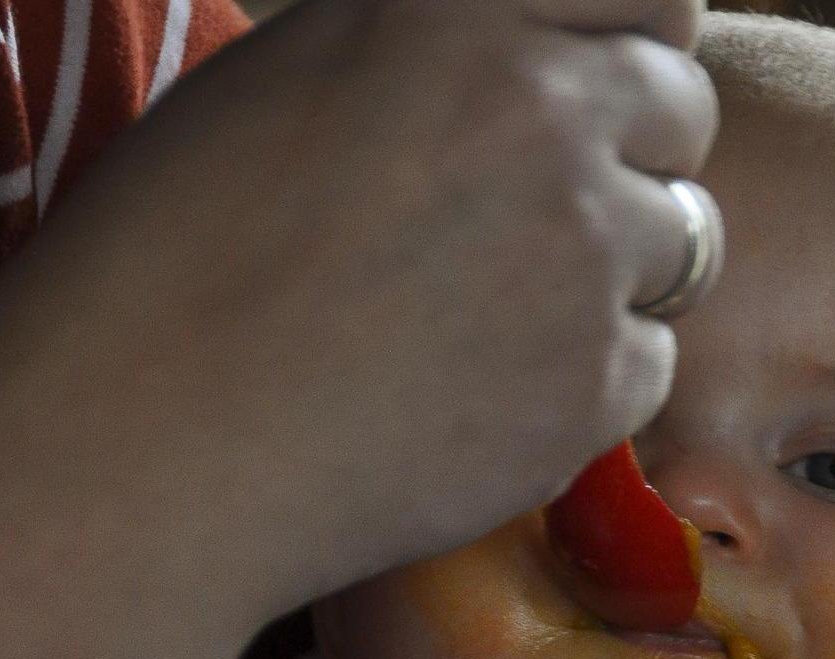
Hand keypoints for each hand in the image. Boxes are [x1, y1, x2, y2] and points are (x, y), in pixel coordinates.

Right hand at [2, 0, 718, 600]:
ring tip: (496, 312)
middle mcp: (543, 113)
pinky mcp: (598, 381)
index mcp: (458, 15)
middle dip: (639, 154)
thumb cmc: (183, 254)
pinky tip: (486, 394)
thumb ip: (448, 44)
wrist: (151, 440)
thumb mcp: (303, 76)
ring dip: (616, 271)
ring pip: (684, 242)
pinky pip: (648, 361)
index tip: (618, 88)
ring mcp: (585, 250)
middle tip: (548, 212)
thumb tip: (536, 45)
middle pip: (684, 112)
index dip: (642, 45)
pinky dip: (588, 381)